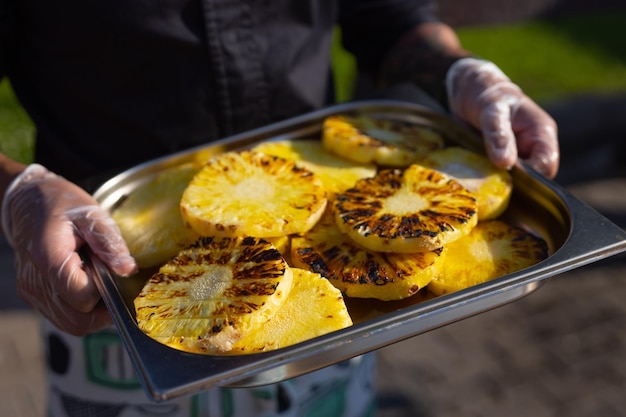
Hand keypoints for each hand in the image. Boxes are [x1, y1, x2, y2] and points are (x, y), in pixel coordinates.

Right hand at [1, 164, 136, 334]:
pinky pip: (63, 318)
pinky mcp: (34, 296)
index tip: (113, 272)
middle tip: (114, 283)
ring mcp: (32, 292)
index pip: (83, 296)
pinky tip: (90, 286)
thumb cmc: (61, 205)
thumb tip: (128, 269)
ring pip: (72, 324)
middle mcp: (35, 282)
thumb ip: (109, 243)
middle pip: (78, 319)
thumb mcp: (90, 214)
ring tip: (101, 283)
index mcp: (49, 258)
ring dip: (94, 313)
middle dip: (104, 308)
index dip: (105, 290)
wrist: (27, 202)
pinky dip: (82, 312)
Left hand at [446, 58, 559, 177]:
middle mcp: (534, 147)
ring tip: (482, 182)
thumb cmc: (487, 95)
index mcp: (542, 133)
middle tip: (490, 184)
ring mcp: (519, 156)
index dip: (529, 177)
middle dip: (515, 184)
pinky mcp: (503, 161)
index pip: (546, 166)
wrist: (471, 90)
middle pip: (534, 178)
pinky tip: (478, 180)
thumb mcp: (491, 110)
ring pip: (518, 180)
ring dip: (501, 183)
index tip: (504, 177)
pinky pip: (502, 177)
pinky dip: (491, 180)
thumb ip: (499, 134)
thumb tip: (506, 163)